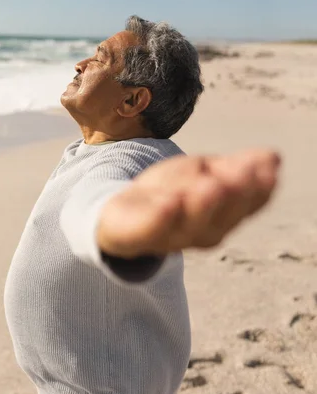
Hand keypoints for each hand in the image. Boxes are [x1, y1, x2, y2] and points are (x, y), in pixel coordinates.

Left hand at [97, 149, 280, 257]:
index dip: (259, 190)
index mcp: (222, 217)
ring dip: (203, 206)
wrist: (121, 214)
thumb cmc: (171, 192)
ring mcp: (168, 236)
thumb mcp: (205, 172)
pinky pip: (149, 229)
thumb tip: (274, 157)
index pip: (246, 205)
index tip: (271, 169)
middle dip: (234, 195)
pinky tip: (170, 203)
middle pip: (221, 217)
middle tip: (244, 173)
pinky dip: (161, 218)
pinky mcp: (135, 235)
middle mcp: (201, 231)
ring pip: (189, 225)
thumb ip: (236, 168)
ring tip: (212, 185)